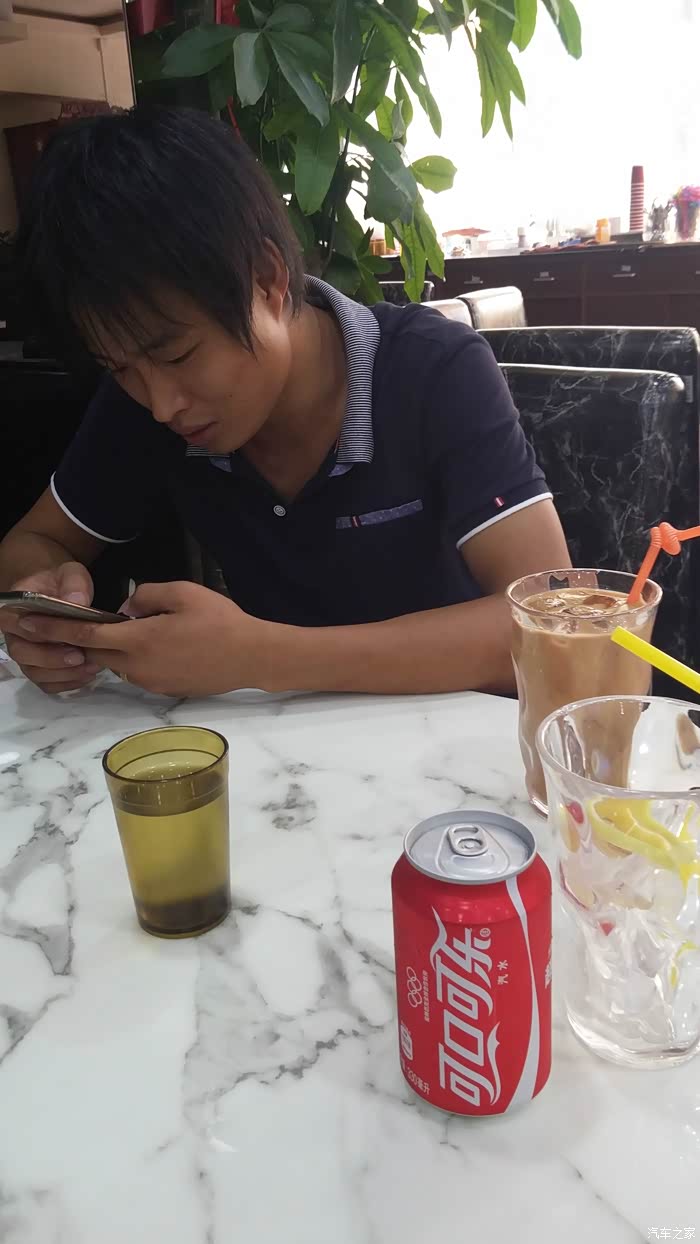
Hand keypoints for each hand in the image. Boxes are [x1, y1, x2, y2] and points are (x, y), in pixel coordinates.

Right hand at [2, 562, 98, 693]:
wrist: (64, 592)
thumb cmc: (64, 583)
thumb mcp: (71, 574)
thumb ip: (74, 585)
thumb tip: (77, 601)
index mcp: (15, 609)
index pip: (12, 623)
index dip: (34, 633)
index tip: (60, 636)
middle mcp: (15, 634)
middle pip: (22, 653)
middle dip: (50, 659)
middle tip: (79, 656)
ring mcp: (28, 653)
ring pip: (35, 673)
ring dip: (62, 674)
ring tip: (90, 667)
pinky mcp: (41, 668)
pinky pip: (47, 684)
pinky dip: (66, 684)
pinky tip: (87, 676)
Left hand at [11, 581, 276, 696]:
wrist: (251, 657)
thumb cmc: (220, 621)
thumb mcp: (183, 592)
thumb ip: (146, 596)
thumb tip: (126, 609)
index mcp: (139, 640)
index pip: (86, 634)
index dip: (54, 628)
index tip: (28, 622)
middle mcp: (137, 666)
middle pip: (95, 654)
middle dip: (77, 641)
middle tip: (62, 625)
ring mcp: (150, 682)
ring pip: (116, 663)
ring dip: (112, 649)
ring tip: (128, 631)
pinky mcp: (163, 691)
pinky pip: (136, 672)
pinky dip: (133, 658)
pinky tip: (156, 645)